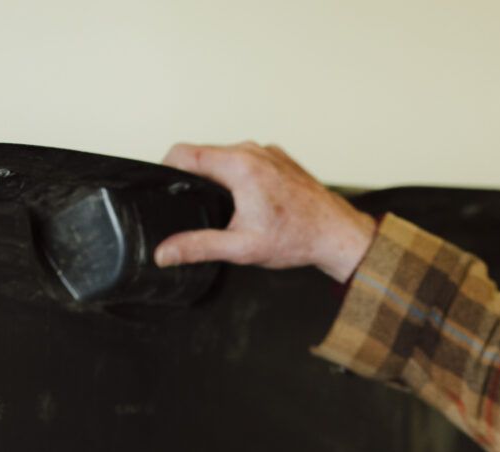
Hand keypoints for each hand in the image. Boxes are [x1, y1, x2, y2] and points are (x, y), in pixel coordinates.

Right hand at [155, 142, 374, 281]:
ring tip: (225, 208)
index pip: (183, 152)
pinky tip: (248, 202)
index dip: (165, 168)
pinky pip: (247, 159)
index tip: (163, 187)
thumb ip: (197, 247)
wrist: (336, 234)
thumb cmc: (296, 239)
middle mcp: (252, 150)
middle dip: (194, 178)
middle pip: (204, 154)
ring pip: (226, 156)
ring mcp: (267, 151)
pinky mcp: (278, 157)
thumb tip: (164, 252)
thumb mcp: (240, 248)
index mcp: (239, 165)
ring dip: (219, 177)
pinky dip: (239, 175)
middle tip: (196, 207)